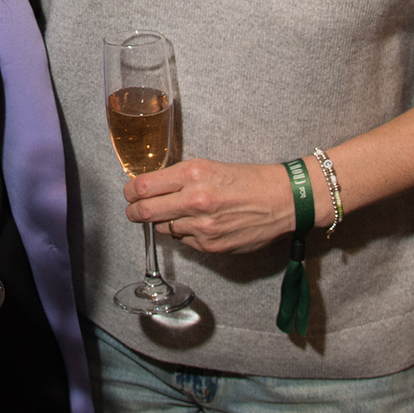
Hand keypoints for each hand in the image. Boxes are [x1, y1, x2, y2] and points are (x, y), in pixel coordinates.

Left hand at [124, 159, 296, 254]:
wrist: (283, 200)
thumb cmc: (248, 179)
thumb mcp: (208, 166)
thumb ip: (178, 178)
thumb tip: (149, 188)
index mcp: (193, 174)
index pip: (142, 186)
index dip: (130, 192)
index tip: (129, 193)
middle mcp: (195, 200)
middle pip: (144, 211)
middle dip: (134, 212)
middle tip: (133, 210)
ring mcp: (202, 226)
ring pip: (163, 228)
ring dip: (164, 222)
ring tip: (179, 214)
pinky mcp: (211, 246)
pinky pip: (184, 241)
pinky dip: (185, 234)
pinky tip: (200, 224)